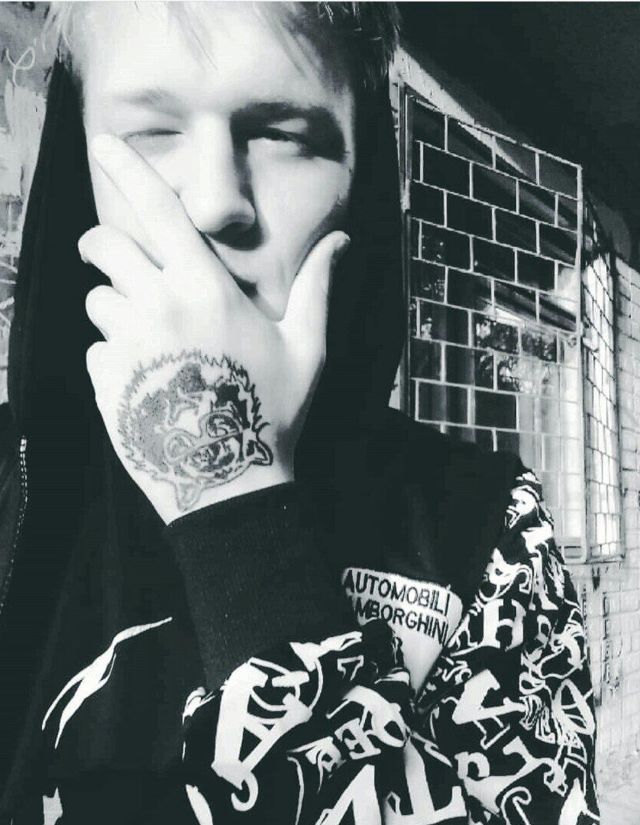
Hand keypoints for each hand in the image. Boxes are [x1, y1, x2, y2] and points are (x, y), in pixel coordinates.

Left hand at [79, 134, 348, 524]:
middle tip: (113, 257)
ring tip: (149, 338)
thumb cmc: (274, 411)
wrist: (230, 483)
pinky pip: (94, 350)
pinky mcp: (105, 382)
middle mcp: (157, 305)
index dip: (127, 171)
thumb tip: (343, 239)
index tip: (102, 143)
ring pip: (96, 302)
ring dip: (114, 309)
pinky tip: (146, 380)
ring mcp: (125, 345)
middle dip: (102, 245)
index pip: (157, 212)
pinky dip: (112, 356)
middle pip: (103, 247)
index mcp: (204, 288)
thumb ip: (317, 287)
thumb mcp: (307, 347)